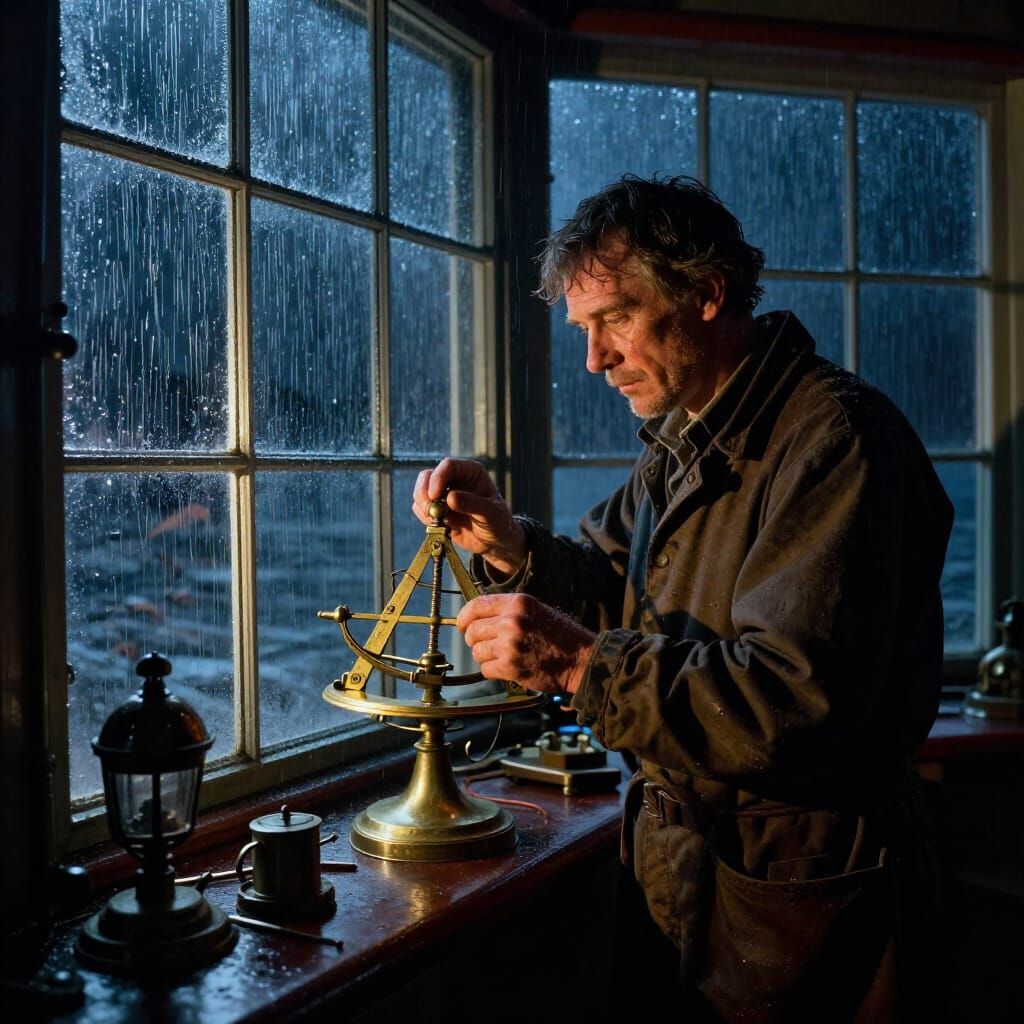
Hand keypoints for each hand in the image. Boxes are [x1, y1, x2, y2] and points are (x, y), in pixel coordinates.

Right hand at [413, 458, 525, 575]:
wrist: (495, 543)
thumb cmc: (498, 523)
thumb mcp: (491, 513)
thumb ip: (472, 504)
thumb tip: (450, 498)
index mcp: (470, 472)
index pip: (448, 466)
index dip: (438, 478)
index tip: (435, 496)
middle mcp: (454, 479)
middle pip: (427, 477)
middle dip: (425, 494)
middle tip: (431, 511)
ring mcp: (443, 494)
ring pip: (420, 493)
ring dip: (425, 508)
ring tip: (442, 522)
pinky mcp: (436, 509)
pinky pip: (420, 509)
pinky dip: (425, 519)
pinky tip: (442, 527)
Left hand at [456, 593, 594, 694]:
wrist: (582, 660)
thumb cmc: (562, 637)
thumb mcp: (536, 611)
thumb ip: (509, 611)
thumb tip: (478, 617)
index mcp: (518, 603)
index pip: (476, 606)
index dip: (464, 617)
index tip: (462, 626)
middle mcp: (511, 621)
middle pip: (472, 630)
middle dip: (475, 640)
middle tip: (487, 646)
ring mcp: (510, 644)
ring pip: (477, 651)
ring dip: (485, 657)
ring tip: (503, 657)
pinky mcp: (511, 666)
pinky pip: (485, 669)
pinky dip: (493, 671)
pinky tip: (508, 668)